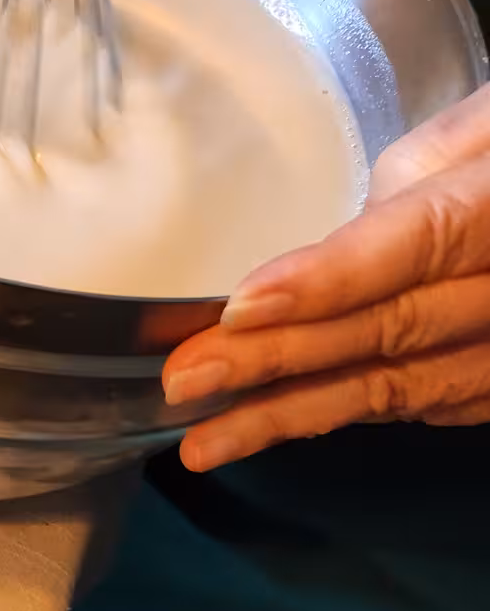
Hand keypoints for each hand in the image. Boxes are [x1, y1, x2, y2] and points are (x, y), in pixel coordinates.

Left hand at [161, 84, 489, 471]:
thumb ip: (424, 169)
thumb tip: (348, 226)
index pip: (415, 245)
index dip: (327, 281)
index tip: (240, 309)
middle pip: (391, 328)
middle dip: (279, 359)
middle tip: (185, 380)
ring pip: (401, 385)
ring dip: (294, 415)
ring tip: (203, 441)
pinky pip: (426, 402)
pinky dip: (346, 411)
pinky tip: (275, 424)